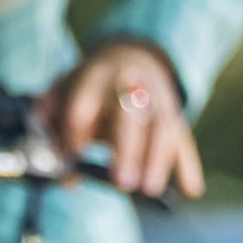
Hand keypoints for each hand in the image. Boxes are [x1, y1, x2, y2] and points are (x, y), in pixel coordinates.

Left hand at [45, 38, 202, 200]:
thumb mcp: (64, 90)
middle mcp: (130, 82)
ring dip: (158, 158)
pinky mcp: (173, 111)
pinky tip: (191, 189)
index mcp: (96, 75)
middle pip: (131, 114)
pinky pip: (183, 137)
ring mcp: (157, 95)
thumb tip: (52, 164)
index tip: (73, 158)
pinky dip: (188, 164)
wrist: (130, 53)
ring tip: (150, 189)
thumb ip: (51, 123)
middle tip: (123, 183)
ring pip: (163, 126)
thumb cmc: (90, 85)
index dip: (77, 131)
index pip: (85, 103)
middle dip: (128, 148)